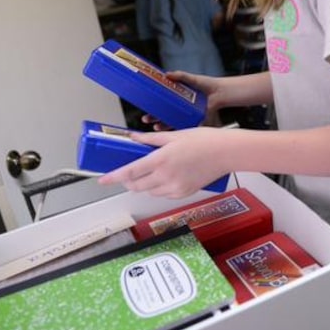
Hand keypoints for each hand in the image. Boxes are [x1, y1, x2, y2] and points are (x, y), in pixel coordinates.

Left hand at [98, 127, 231, 197]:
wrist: (226, 153)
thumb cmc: (205, 140)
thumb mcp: (175, 135)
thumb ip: (151, 139)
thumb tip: (134, 138)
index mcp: (161, 159)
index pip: (130, 172)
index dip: (113, 177)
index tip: (102, 179)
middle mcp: (166, 176)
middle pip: (136, 185)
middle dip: (128, 181)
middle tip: (128, 172)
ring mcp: (175, 187)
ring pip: (150, 191)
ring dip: (145, 184)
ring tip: (152, 170)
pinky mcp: (184, 193)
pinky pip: (164, 194)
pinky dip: (160, 188)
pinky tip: (168, 176)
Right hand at [142, 70, 223, 129]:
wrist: (220, 92)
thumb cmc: (207, 85)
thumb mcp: (191, 79)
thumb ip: (180, 75)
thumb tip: (167, 74)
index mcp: (178, 99)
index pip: (162, 105)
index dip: (153, 109)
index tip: (146, 111)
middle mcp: (181, 109)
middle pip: (164, 116)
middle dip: (154, 119)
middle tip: (146, 119)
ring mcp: (187, 116)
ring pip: (172, 123)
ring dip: (163, 126)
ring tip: (156, 127)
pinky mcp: (195, 120)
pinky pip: (184, 127)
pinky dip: (178, 130)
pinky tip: (171, 131)